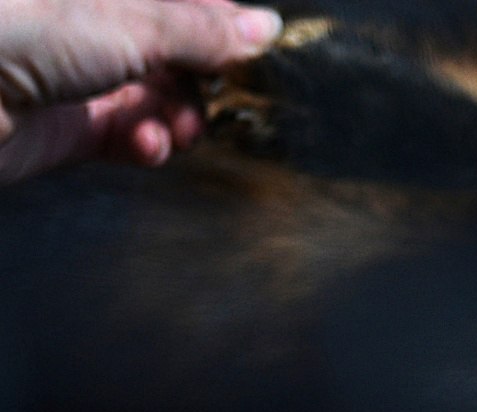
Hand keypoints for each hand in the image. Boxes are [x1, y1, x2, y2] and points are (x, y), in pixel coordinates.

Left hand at [0, 0, 282, 183]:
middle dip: (205, 76)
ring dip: (182, 115)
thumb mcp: (129, 20)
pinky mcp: (68, 128)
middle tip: (227, 94)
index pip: (178, 0)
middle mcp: (86, 23)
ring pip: (156, 96)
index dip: (219, 20)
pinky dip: (151, 144)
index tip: (254, 45)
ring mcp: (75, 75)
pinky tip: (150, 144)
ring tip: (182, 126)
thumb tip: (264, 28)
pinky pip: (129, 136)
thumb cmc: (12, 29)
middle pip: (172, 49)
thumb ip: (201, 30)